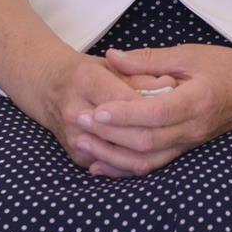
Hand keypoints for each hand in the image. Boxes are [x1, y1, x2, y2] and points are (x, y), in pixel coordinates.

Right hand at [32, 52, 177, 173]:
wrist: (52, 88)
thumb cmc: (90, 73)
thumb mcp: (115, 64)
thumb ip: (142, 73)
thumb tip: (171, 84)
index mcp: (86, 80)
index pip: (127, 99)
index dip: (155, 105)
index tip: (178, 104)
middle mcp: (75, 111)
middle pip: (123, 131)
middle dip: (154, 129)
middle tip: (180, 124)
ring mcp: (74, 136)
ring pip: (119, 153)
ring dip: (148, 150)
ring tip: (172, 140)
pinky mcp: (77, 155)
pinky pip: (111, 166)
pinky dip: (133, 162)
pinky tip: (154, 154)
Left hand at [67, 44, 231, 176]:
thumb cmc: (225, 66)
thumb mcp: (188, 54)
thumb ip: (148, 58)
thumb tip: (112, 58)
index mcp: (198, 100)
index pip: (156, 113)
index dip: (125, 114)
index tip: (97, 108)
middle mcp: (194, 128)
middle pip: (147, 141)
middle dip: (109, 135)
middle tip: (79, 121)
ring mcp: (191, 143)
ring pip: (147, 160)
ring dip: (111, 155)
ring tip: (82, 142)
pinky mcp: (185, 150)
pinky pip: (152, 166)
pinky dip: (124, 168)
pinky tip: (99, 165)